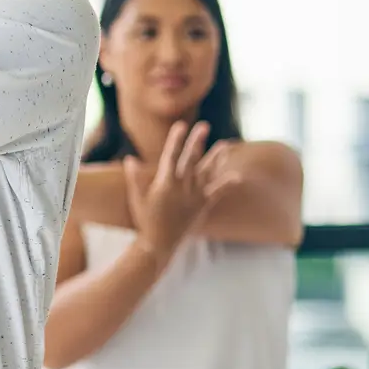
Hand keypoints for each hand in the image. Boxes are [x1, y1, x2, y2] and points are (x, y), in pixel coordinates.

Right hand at [123, 122, 240, 254]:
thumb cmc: (145, 220)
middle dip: (197, 141)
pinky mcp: (202, 206)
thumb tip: (129, 159)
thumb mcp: (137, 198)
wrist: (159, 243)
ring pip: (207, 173)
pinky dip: (227, 184)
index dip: (176, 139)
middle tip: (204, 125)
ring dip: (216, 158)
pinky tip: (238, 176)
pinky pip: (217, 193)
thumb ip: (135, 178)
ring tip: (225, 145)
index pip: (171, 156)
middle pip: (191, 160)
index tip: (180, 125)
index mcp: (164, 184)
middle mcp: (182, 188)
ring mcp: (194, 197)